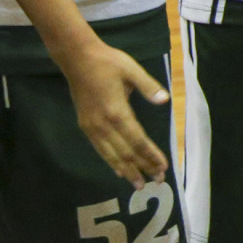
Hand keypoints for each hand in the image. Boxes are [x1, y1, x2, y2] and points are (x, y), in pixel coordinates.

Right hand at [61, 41, 170, 188]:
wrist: (77, 59)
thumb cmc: (108, 62)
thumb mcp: (131, 69)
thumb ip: (148, 86)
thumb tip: (165, 100)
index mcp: (117, 111)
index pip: (138, 140)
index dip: (151, 155)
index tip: (163, 166)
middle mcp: (103, 124)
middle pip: (126, 152)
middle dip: (142, 167)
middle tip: (157, 180)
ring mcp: (92, 127)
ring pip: (111, 155)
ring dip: (127, 170)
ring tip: (139, 184)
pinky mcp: (85, 126)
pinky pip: (100, 149)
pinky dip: (111, 162)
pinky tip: (118, 170)